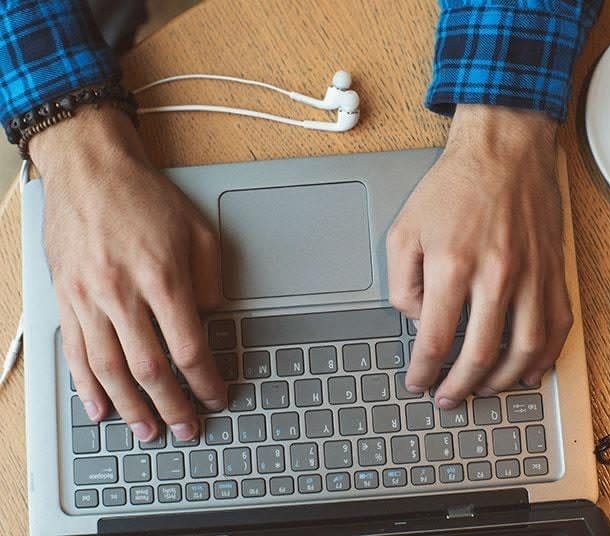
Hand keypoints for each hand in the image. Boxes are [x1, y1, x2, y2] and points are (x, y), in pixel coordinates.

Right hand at [30, 106, 225, 440]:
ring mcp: (88, 299)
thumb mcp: (198, 230)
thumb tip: (212, 319)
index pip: (189, 348)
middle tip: (187, 429)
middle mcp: (122, 293)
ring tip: (148, 430)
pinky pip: (75, 352)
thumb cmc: (144, 197)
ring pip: (109, 370)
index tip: (216, 396)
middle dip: (173, 406)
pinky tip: (99, 408)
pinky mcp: (65, 298)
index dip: (206, 381)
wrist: (90, 169)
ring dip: (130, 407)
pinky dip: (87, 386)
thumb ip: (211, 279)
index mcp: (162, 277)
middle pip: (150, 368)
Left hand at [387, 104, 572, 408]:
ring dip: (503, 381)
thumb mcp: (404, 229)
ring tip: (485, 390)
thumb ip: (402, 283)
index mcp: (453, 264)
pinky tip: (531, 371)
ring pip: (524, 349)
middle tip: (448, 398)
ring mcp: (531, 275)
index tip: (418, 382)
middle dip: (460, 387)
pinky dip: (546, 356)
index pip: (436, 339)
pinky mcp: (553, 271)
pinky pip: (556, 325)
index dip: (423, 371)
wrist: (504, 150)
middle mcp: (496, 274)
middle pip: (480, 354)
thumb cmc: (454, 186)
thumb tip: (420, 321)